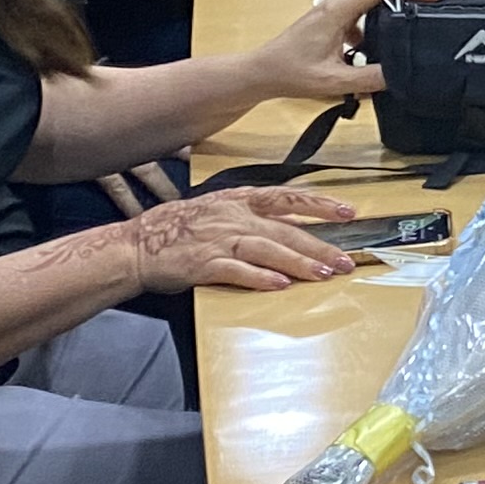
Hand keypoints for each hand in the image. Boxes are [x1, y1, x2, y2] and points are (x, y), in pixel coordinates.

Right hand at [126, 189, 358, 296]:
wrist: (137, 246)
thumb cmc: (177, 228)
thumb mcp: (217, 208)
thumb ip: (250, 213)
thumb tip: (285, 220)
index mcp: (238, 201)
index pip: (287, 198)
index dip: (319, 204)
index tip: (347, 211)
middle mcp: (234, 217)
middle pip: (285, 230)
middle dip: (319, 245)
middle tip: (346, 260)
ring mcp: (219, 240)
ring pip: (268, 249)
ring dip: (299, 263)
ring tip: (324, 274)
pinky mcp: (205, 264)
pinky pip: (237, 271)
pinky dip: (260, 277)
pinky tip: (280, 285)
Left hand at [248, 0, 432, 104]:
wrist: (262, 72)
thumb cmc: (289, 72)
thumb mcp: (334, 82)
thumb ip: (369, 78)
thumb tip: (399, 75)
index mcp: (337, 11)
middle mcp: (337, 4)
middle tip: (431, 9)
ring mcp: (334, 10)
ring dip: (394, 7)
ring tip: (413, 25)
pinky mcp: (333, 20)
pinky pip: (363, 12)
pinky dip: (379, 22)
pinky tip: (383, 46)